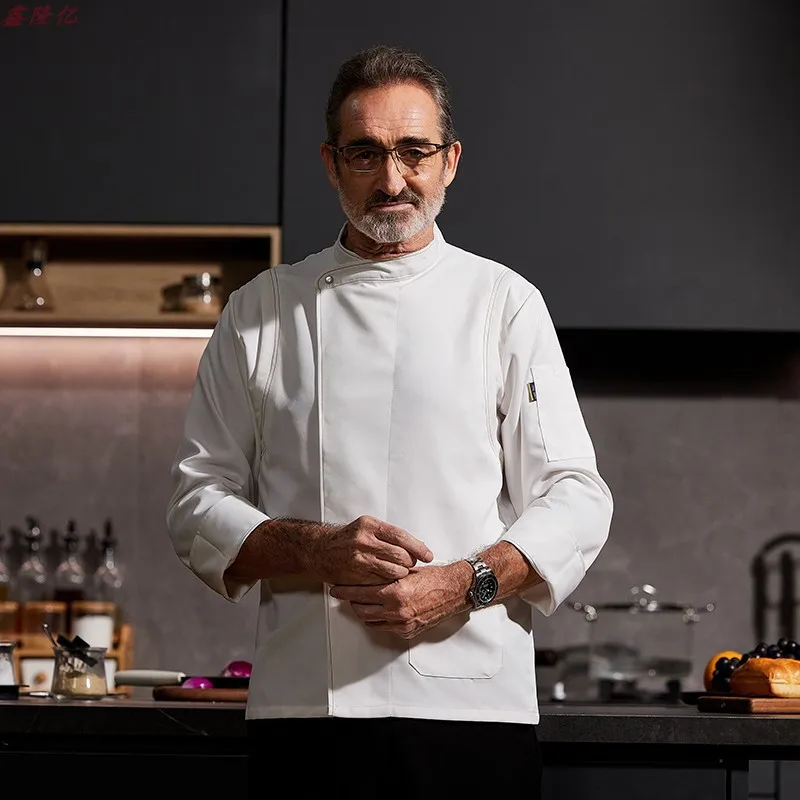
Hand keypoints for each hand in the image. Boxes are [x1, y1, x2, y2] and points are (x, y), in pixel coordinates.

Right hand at [304, 515, 433, 585]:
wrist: (321, 551)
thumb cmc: (348, 538)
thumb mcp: (367, 526)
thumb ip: (388, 534)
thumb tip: (414, 545)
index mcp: (370, 526)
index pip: (401, 537)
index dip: (418, 547)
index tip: (427, 555)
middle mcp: (364, 541)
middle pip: (400, 555)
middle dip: (410, 562)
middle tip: (411, 563)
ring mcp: (360, 560)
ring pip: (393, 570)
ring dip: (402, 573)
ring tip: (401, 571)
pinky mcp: (356, 576)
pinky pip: (382, 582)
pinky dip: (389, 582)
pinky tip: (389, 578)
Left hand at [330, 562, 471, 638]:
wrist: (454, 590)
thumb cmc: (434, 578)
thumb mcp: (406, 571)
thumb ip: (385, 575)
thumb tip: (365, 574)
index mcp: (395, 593)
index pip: (361, 593)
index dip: (345, 591)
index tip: (336, 589)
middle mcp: (397, 611)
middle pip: (361, 610)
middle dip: (351, 602)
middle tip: (345, 595)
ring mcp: (402, 624)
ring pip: (370, 621)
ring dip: (362, 611)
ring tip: (359, 602)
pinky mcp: (407, 632)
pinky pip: (384, 627)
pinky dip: (377, 619)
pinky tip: (376, 610)